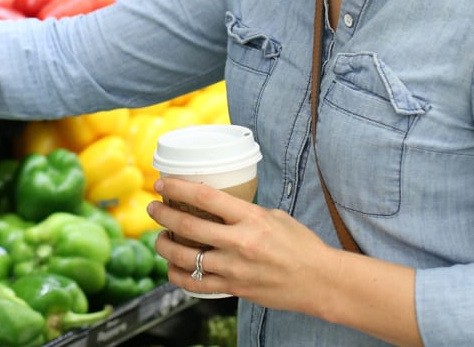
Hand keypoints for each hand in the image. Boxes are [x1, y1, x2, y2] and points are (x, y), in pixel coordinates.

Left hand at [146, 177, 337, 311]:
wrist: (319, 280)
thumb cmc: (300, 244)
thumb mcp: (274, 216)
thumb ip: (245, 212)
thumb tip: (220, 205)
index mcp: (251, 218)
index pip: (205, 197)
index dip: (178, 188)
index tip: (162, 183)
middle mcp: (239, 242)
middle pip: (188, 225)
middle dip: (163, 214)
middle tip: (153, 207)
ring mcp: (234, 268)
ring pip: (185, 257)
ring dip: (164, 246)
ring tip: (159, 238)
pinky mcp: (234, 288)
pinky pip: (196, 285)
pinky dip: (178, 276)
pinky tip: (172, 268)